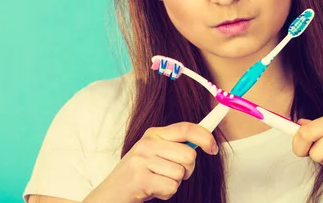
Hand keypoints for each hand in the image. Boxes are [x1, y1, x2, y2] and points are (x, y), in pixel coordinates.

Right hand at [83, 122, 217, 202]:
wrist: (109, 194)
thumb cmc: (137, 176)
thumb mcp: (154, 154)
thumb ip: (174, 146)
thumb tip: (204, 141)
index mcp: (153, 134)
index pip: (186, 128)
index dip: (205, 137)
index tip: (213, 148)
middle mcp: (147, 143)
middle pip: (189, 155)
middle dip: (186, 171)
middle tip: (169, 175)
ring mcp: (142, 160)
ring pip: (181, 174)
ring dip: (173, 184)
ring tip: (156, 182)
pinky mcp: (140, 178)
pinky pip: (171, 187)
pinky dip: (165, 194)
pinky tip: (151, 190)